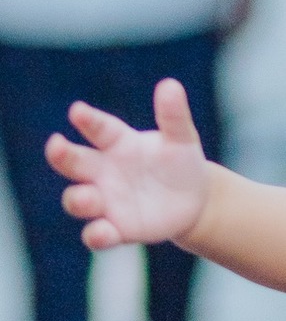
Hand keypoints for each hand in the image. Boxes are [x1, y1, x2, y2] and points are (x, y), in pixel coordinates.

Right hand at [47, 78, 210, 251]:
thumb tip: (171, 85)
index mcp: (117, 143)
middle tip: (56, 146)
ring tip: (88, 197)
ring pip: (79, 200)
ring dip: (78, 199)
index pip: (98, 129)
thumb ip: (173, 115)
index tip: (77, 111)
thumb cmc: (180, 162)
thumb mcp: (182, 138)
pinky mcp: (117, 228)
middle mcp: (104, 171)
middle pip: (74, 162)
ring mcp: (107, 201)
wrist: (194, 200)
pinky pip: (98, 234)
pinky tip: (102, 233)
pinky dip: (96, 235)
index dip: (88, 120)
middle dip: (62, 155)